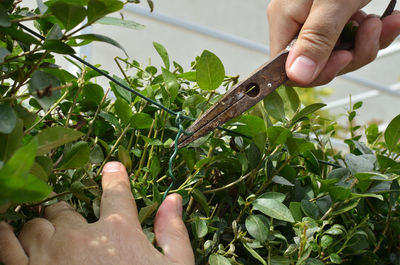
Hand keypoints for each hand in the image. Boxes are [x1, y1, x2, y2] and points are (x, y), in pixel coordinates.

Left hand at [0, 162, 193, 264]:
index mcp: (118, 230)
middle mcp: (80, 236)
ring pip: (34, 226)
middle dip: (65, 214)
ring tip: (45, 235)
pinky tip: (7, 232)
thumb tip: (173, 200)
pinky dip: (6, 237)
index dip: (115, 178)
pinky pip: (7, 247)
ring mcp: (50, 255)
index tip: (113, 169)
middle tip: (70, 226)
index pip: (116, 193)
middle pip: (63, 210)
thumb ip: (172, 232)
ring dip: (39, 228)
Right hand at [267, 0, 399, 85]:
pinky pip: (350, 41)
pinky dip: (372, 35)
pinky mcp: (336, 19)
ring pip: (336, 55)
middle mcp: (297, 23)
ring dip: (367, 44)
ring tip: (383, 23)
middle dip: (350, 55)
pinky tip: (387, 20)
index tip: (342, 59)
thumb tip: (298, 75)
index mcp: (285, 19)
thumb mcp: (334, 2)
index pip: (287, 67)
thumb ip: (316, 39)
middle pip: (316, 64)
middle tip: (371, 34)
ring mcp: (317, 22)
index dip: (315, 72)